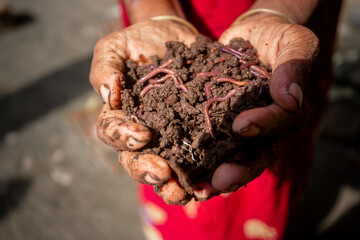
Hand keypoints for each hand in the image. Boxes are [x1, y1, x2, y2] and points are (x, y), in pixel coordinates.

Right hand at [90, 19, 198, 204]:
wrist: (175, 38)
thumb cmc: (140, 42)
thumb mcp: (116, 47)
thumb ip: (104, 67)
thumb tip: (107, 96)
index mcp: (120, 116)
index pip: (112, 132)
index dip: (123, 137)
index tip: (141, 135)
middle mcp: (142, 134)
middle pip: (136, 161)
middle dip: (147, 171)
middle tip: (162, 174)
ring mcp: (168, 137)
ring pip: (165, 169)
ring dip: (173, 184)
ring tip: (185, 192)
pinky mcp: (195, 135)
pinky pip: (196, 159)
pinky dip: (202, 174)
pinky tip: (209, 183)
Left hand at [210, 13, 318, 191]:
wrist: (254, 37)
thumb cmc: (278, 37)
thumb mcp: (294, 42)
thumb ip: (294, 67)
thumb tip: (291, 100)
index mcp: (290, 111)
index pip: (280, 123)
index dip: (262, 126)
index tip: (241, 126)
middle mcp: (268, 129)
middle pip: (258, 155)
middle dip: (239, 169)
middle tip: (220, 181)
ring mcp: (244, 131)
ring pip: (234, 159)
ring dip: (216, 175)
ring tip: (198, 188)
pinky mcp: (221, 126)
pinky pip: (212, 146)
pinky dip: (199, 159)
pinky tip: (183, 170)